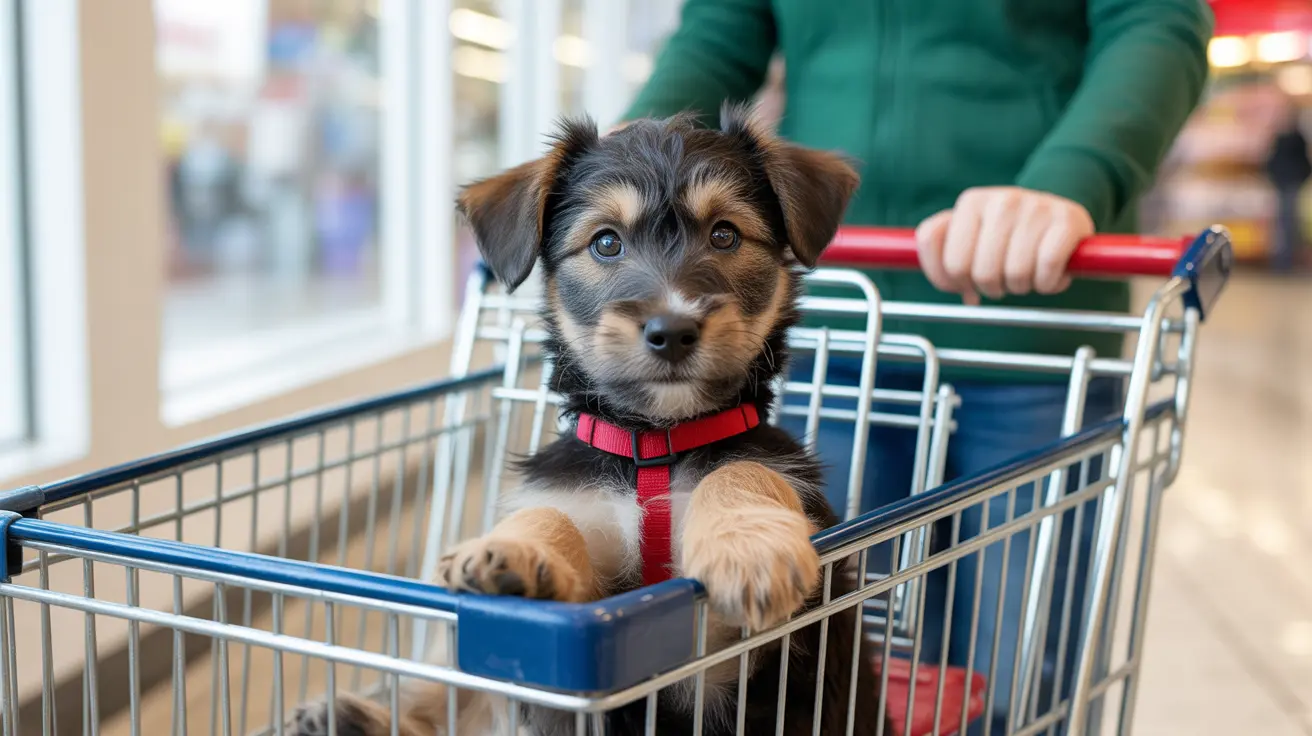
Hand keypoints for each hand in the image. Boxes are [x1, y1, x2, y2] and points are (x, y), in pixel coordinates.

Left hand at [915, 187, 1093, 304]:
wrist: (1058, 216)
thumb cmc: (1008, 235)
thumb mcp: (971, 238)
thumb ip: (945, 258)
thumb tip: (952, 285)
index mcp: (971, 202)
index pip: (949, 261)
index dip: (956, 282)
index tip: (967, 282)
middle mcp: (1001, 200)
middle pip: (982, 273)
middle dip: (990, 288)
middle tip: (1000, 282)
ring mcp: (1035, 207)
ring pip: (1016, 274)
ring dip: (1020, 287)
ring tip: (1025, 275)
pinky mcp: (1066, 221)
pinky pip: (1047, 269)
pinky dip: (1047, 283)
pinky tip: (1047, 275)